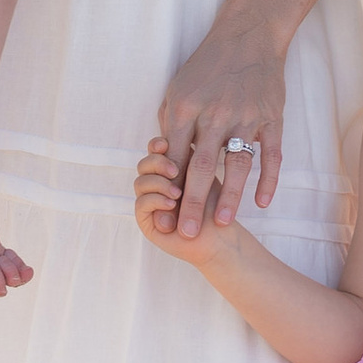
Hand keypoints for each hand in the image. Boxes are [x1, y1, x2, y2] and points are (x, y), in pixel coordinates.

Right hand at [135, 136, 238, 270]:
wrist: (221, 234)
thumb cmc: (218, 202)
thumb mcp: (205, 171)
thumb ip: (190, 152)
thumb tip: (172, 128)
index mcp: (170, 168)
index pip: (155, 150)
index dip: (158, 145)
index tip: (166, 143)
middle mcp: (157, 184)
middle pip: (145, 163)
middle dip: (157, 163)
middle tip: (174, 170)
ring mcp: (150, 202)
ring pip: (140, 181)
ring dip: (158, 183)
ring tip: (177, 192)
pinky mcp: (146, 221)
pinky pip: (140, 202)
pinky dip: (155, 199)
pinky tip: (171, 202)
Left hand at [157, 3, 291, 233]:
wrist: (249, 35)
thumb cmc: (207, 65)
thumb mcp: (178, 88)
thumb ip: (170, 125)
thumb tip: (164, 161)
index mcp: (186, 107)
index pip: (175, 157)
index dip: (169, 189)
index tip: (164, 216)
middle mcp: (215, 113)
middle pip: (202, 166)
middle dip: (193, 203)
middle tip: (187, 234)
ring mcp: (246, 116)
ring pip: (238, 164)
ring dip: (230, 197)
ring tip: (222, 224)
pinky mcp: (271, 117)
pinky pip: (272, 154)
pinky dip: (268, 180)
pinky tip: (262, 202)